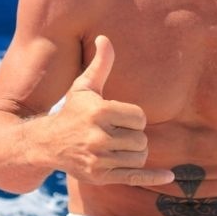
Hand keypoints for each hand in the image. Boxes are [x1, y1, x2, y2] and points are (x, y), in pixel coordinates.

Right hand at [49, 35, 173, 186]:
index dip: (134, 118)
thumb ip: (100, 64)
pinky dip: (153, 178)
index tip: (120, 119)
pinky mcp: (100, 177)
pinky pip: (134, 178)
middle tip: (117, 134)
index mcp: (99, 112)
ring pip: (139, 157)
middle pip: (141, 139)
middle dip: (134, 136)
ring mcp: (99, 159)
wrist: (47, 143)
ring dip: (135, 153)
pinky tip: (169, 177)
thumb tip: (104, 38)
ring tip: (118, 147)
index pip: (139, 118)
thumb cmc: (72, 111)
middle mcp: (98, 137)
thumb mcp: (84, 86)